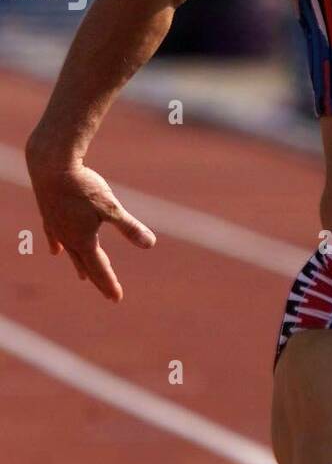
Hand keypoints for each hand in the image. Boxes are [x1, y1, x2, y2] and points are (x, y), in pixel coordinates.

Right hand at [25, 153, 156, 300]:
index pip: (98, 268)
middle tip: (108, 293)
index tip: (117, 298)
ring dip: (79, 264)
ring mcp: (56, 227)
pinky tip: (56, 251)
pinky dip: (58, 245)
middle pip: (85, 263)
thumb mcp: (111, 207)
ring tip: (83, 277)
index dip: (109, 284)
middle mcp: (67, 238)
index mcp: (83, 240)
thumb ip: (129, 227)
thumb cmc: (83, 186)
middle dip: (97, 278)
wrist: (51, 165)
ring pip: (70, 252)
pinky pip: (54, 236)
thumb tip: (151, 244)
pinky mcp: (49, 214)